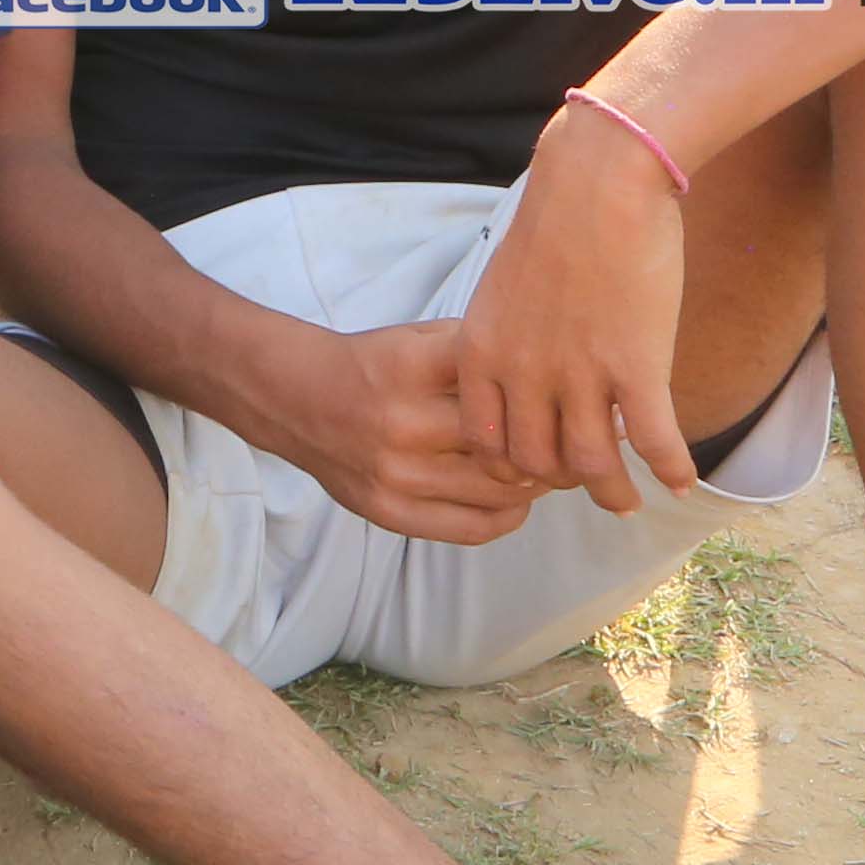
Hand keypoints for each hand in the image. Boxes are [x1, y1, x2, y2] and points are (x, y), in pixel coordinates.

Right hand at [253, 317, 545, 544]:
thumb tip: (558, 379)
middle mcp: (401, 421)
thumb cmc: (370, 365)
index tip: (571, 398)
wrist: (292, 398)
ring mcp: (392, 473)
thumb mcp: (418, 337)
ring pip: (500, 491)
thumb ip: (478, 354)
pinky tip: (512, 500)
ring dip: (535, 483)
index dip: (548, 393)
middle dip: (550, 444)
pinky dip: (506, 516)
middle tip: (569, 440)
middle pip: (510, 443)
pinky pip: (471, 527)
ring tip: (543, 469)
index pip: (503, 381)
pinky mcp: (386, 511)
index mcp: (410, 366)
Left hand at [448, 111, 692, 515]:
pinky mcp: (635, 364)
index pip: (485, 441)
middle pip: (536, 461)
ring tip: (628, 504)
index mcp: (482, 350)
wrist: (599, 182)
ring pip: (592, 464)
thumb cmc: (555, 224)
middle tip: (582, 486)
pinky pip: (654, 440)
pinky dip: (669, 469)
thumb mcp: (504, 290)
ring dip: (613, 494)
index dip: (511, 467)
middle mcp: (524, 371)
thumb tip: (525, 378)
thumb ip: (508, 341)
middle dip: (559, 483)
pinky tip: (681, 482)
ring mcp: (579, 373)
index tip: (534, 471)